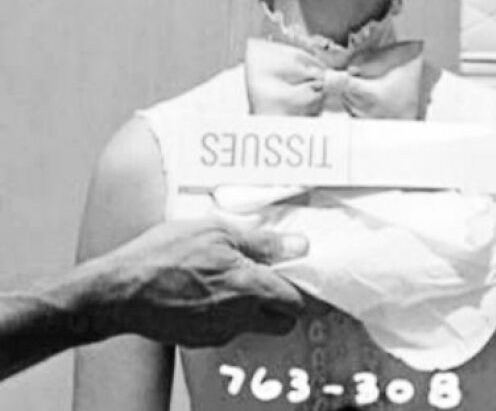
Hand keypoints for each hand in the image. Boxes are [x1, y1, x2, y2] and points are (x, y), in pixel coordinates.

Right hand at [84, 213, 308, 346]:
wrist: (120, 291)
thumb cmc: (162, 256)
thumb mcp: (216, 230)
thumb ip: (261, 241)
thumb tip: (296, 245)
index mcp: (248, 288)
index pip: (296, 302)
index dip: (301, 286)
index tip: (296, 270)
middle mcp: (238, 317)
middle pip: (283, 321)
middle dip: (283, 301)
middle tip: (270, 275)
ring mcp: (218, 332)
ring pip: (254, 324)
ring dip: (252, 304)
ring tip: (229, 274)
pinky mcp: (200, 339)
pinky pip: (227, 327)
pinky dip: (226, 311)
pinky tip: (208, 288)